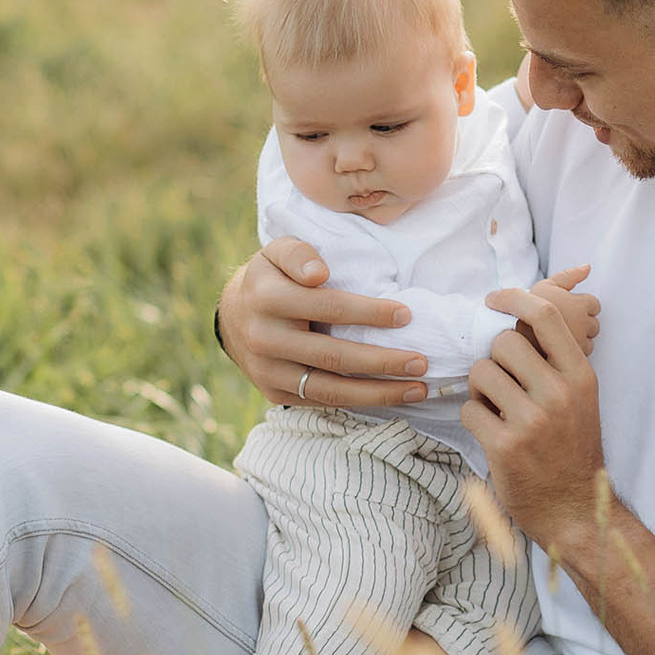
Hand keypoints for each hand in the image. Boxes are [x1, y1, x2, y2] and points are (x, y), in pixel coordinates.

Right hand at [219, 237, 428, 408]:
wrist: (233, 316)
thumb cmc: (270, 279)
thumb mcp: (277, 252)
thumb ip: (298, 253)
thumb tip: (319, 274)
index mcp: (267, 299)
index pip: (329, 307)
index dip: (370, 313)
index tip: (406, 316)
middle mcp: (265, 339)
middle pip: (333, 356)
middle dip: (382, 362)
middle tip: (421, 363)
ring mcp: (268, 371)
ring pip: (330, 389)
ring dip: (378, 393)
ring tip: (417, 389)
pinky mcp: (274, 393)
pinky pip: (322, 401)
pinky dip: (359, 402)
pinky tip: (390, 397)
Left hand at [464, 286, 603, 553]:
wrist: (575, 507)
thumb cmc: (571, 447)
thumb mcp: (579, 398)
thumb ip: (554, 360)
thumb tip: (517, 316)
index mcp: (580, 376)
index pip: (545, 316)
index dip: (513, 298)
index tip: (494, 300)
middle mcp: (559, 394)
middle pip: (502, 343)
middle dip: (493, 359)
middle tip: (501, 383)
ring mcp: (532, 421)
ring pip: (480, 373)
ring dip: (480, 390)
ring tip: (497, 409)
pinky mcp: (505, 446)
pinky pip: (469, 409)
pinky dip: (474, 418)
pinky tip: (492, 432)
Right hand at [530, 264, 598, 357]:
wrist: (506, 340)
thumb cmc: (525, 310)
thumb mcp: (544, 286)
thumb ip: (568, 276)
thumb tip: (587, 267)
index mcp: (578, 305)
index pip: (594, 304)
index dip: (580, 306)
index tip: (565, 309)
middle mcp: (583, 325)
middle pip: (594, 324)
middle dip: (581, 323)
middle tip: (559, 323)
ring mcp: (579, 345)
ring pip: (589, 342)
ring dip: (577, 339)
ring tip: (554, 336)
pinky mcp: (572, 362)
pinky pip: (580, 357)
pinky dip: (570, 354)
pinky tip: (554, 350)